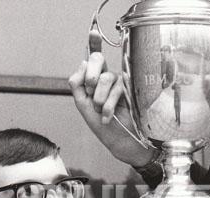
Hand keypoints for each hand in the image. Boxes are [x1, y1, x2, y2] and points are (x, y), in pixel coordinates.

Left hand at [68, 30, 156, 166]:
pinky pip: (116, 88)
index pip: (91, 61)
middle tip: (89, 90)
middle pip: (97, 60)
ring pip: (105, 77)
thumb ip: (78, 85)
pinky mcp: (131, 91)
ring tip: (100, 111)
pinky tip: (106, 117)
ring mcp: (120, 85)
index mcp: (94, 82)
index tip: (91, 42)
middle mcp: (107, 80)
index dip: (91, 49)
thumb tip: (82, 62)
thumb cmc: (104, 127)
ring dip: (99, 96)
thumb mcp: (83, 106)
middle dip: (90, 74)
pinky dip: (108, 104)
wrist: (121, 143)